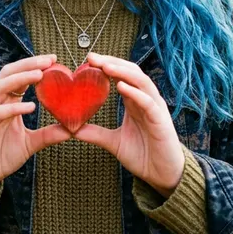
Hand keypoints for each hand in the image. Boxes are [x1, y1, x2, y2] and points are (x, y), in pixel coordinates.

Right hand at [0, 54, 71, 198]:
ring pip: (1, 87)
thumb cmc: (2, 155)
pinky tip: (30, 107)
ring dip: (20, 78)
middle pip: (9, 73)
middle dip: (29, 64)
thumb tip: (73, 129)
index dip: (35, 65)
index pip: (19, 76)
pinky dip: (13, 108)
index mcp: (6, 102)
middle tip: (50, 60)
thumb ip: (49, 134)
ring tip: (39, 74)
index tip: (54, 60)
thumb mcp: (31, 143)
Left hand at [72, 53, 184, 196]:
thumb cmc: (142, 155)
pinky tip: (121, 86)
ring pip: (141, 81)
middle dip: (112, 62)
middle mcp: (145, 100)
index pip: (121, 75)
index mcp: (134, 101)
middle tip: (91, 58)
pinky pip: (148, 101)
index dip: (106, 65)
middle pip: (130, 72)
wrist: (161, 175)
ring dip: (123, 71)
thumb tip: (71, 129)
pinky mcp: (160, 120)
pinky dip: (135, 92)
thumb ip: (95, 133)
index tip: (87, 60)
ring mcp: (155, 108)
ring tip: (105, 66)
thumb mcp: (113, 142)